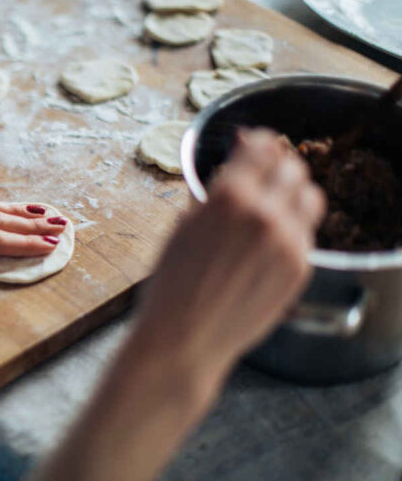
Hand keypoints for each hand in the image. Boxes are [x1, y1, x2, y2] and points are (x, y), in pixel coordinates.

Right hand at [24, 129, 325, 480]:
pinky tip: (271, 237)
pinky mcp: (300, 269)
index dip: (258, 141)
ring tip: (276, 201)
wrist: (183, 339)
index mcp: (230, 196)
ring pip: (310, 197)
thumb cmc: (170, 286)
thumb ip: (211, 193)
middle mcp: (265, 214)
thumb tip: (229, 168)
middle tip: (265, 171)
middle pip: (293, 168)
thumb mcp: (181, 226)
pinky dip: (294, 226)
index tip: (255, 143)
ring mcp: (288, 243)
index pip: (262, 147)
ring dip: (294, 191)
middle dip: (278, 164)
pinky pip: (307, 233)